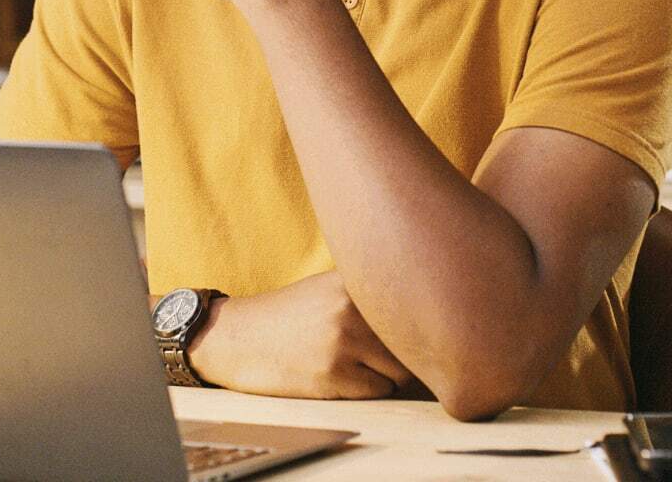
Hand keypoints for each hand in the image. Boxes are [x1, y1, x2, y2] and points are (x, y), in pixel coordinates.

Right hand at [187, 271, 413, 398]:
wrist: (237, 337)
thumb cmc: (292, 315)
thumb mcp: (330, 287)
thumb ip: (373, 294)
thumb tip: (434, 312)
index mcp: (353, 280)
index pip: (414, 305)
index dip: (417, 323)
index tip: (416, 327)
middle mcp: (350, 307)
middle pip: (412, 342)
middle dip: (403, 354)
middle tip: (376, 353)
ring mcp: (342, 342)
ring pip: (400, 371)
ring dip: (387, 374)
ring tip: (355, 363)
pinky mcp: (332, 375)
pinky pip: (378, 391)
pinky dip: (367, 390)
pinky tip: (339, 377)